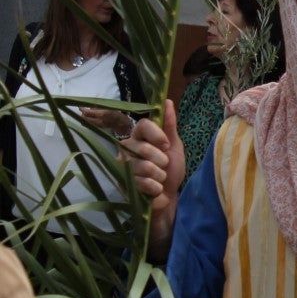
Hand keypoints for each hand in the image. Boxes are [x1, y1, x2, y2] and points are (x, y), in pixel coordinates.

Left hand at [80, 106, 133, 137]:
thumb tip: (88, 105)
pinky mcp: (97, 127)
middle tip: (84, 109)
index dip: (82, 109)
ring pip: (85, 122)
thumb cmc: (115, 113)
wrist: (121, 123)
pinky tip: (90, 117)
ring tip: (88, 113)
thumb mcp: (107, 107)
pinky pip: (88, 124)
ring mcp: (97, 125)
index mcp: (102, 114)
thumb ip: (97, 106)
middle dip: (83, 113)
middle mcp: (98, 121)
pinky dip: (87, 120)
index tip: (80, 105)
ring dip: (85, 117)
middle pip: (84, 118)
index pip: (87, 112)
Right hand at [120, 99, 183, 248]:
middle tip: (164, 166)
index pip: (142, 125)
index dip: (156, 134)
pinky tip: (154, 189)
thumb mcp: (174, 147)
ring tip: (159, 178)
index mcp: (140, 137)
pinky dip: (154, 187)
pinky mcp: (121, 182)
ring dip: (159, 175)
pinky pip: (140, 182)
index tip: (166, 145)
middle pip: (144, 147)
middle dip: (161, 160)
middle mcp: (127, 148)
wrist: (168, 197)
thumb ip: (170, 126)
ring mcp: (122, 166)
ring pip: (143, 166)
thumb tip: (168, 101)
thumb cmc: (171, 170)